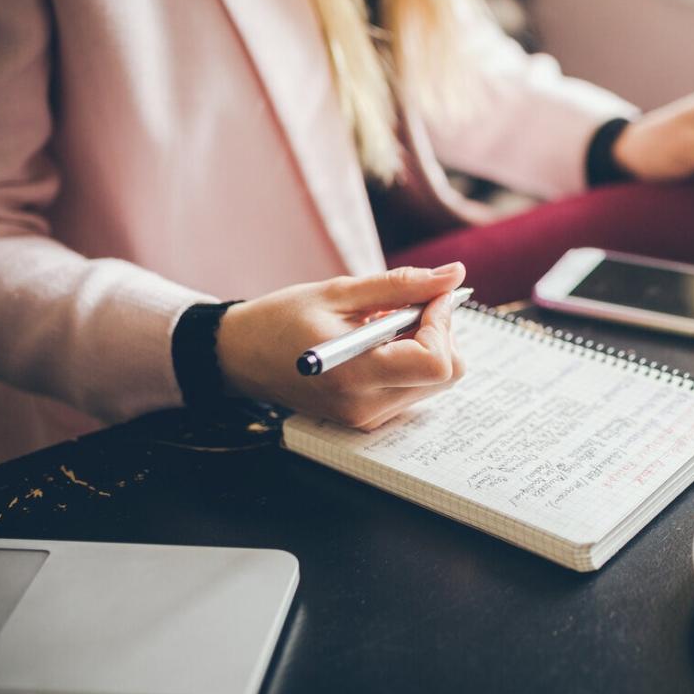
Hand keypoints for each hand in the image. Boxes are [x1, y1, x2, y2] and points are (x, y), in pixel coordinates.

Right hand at [217, 263, 467, 429]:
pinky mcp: (369, 418)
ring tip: (384, 322)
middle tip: (409, 304)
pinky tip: (380, 341)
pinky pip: (415, 387)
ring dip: (426, 344)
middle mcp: (367, 407)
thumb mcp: (340, 292)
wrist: (240, 356)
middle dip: (441, 332)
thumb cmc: (281, 320)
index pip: (435, 362)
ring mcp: (368, 418)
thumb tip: (454, 275)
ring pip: (436, 381)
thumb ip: (402, 285)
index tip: (429, 294)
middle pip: (446, 374)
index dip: (442, 321)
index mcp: (355, 376)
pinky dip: (412, 358)